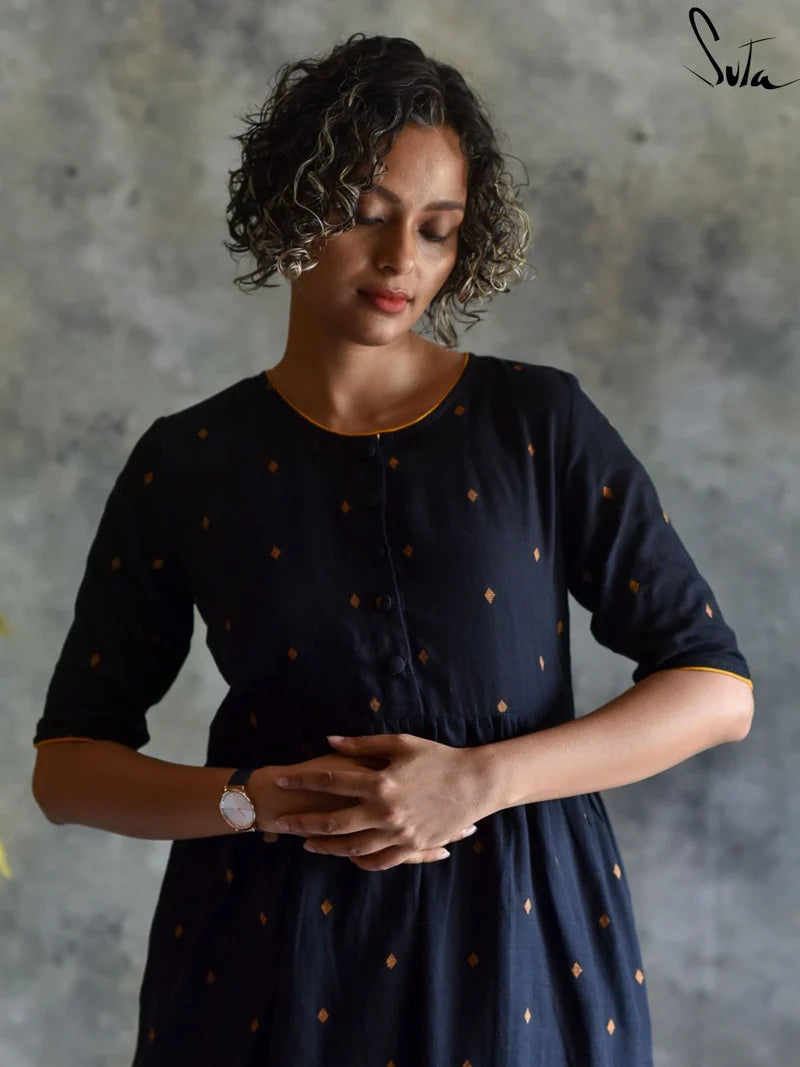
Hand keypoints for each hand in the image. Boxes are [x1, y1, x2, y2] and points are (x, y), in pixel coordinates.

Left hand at [269, 733, 485, 871]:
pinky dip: (359, 861)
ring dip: (327, 847)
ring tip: (307, 844)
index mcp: (380, 782)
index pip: (330, 781)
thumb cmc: (437, 758)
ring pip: (353, 847)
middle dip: (304, 823)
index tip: (280, 781)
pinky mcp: (412, 846)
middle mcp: (386, 811)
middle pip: (334, 821)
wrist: (476, 783)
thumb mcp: (400, 744)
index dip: (302, 781)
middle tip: (281, 824)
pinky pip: (380, 860)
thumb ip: (362, 745)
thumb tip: (329, 740)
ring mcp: (399, 833)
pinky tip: (346, 856)